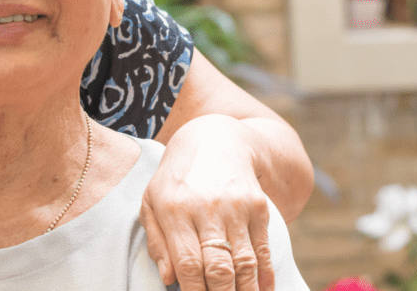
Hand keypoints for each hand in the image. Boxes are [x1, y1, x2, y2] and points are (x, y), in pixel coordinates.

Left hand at [141, 115, 273, 290]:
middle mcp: (206, 208)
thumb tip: (169, 279)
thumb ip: (157, 242)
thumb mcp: (152, 202)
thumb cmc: (176, 179)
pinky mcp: (258, 207)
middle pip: (218, 267)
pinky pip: (263, 250)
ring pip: (244, 263)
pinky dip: (264, 277)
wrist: (214, 139)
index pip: (187, 263)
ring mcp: (236, 207)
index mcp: (174, 209)